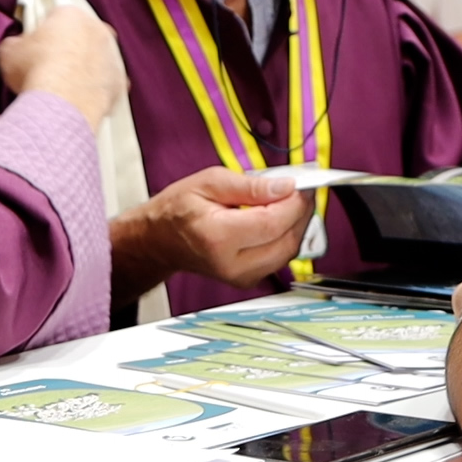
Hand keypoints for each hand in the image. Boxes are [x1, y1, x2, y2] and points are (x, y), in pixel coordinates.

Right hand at [0, 6, 124, 126]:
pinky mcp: (120, 80)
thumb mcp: (9, 51)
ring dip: (87, 67)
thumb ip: (16, 43)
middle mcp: (98, 29)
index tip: (37, 48)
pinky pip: (109, 82)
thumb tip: (17, 46)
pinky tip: (83, 98)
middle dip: (71, 47)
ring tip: (67, 85)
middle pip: (83, 35)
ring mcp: (113, 55)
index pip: (57, 17)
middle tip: (53, 66)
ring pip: (99, 57)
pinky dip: (98, 88)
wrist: (61, 102)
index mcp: (70, 14)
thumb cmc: (34, 70)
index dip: (45, 32)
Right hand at [109, 167, 314, 303]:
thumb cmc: (178, 210)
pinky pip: (280, 259)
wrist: (160, 241)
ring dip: (297, 225)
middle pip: (286, 240)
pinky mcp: (248, 280)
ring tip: (292, 202)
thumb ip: (250, 185)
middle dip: (300, 212)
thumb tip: (283, 187)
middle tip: (301, 190)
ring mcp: (240, 277)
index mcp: (218, 236)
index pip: (272, 222)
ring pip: (289, 252)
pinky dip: (287, 238)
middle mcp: (231, 263)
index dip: (293, 202)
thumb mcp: (209, 182)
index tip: (300, 184)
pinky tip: (281, 220)